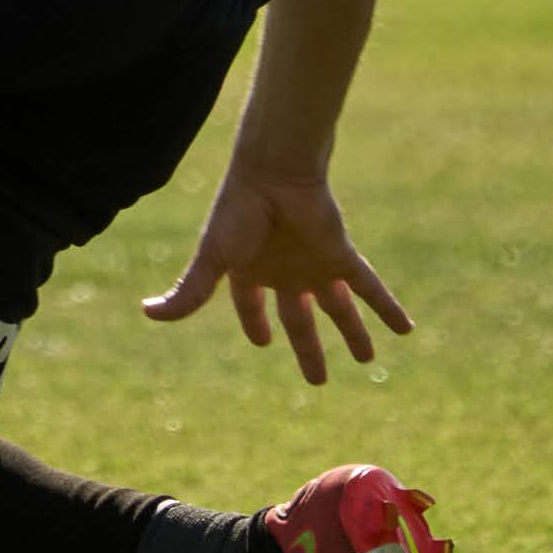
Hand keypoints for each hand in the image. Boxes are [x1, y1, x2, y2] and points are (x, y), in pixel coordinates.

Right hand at [143, 163, 412, 386]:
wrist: (274, 172)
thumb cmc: (238, 211)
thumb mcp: (212, 258)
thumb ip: (187, 291)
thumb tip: (146, 313)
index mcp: (252, 270)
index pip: (251, 306)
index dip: (255, 324)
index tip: (263, 342)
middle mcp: (286, 271)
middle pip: (300, 320)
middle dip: (308, 348)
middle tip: (317, 380)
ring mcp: (315, 264)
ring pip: (339, 308)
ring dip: (354, 334)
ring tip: (368, 359)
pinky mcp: (341, 255)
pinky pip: (370, 288)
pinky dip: (387, 309)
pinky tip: (406, 330)